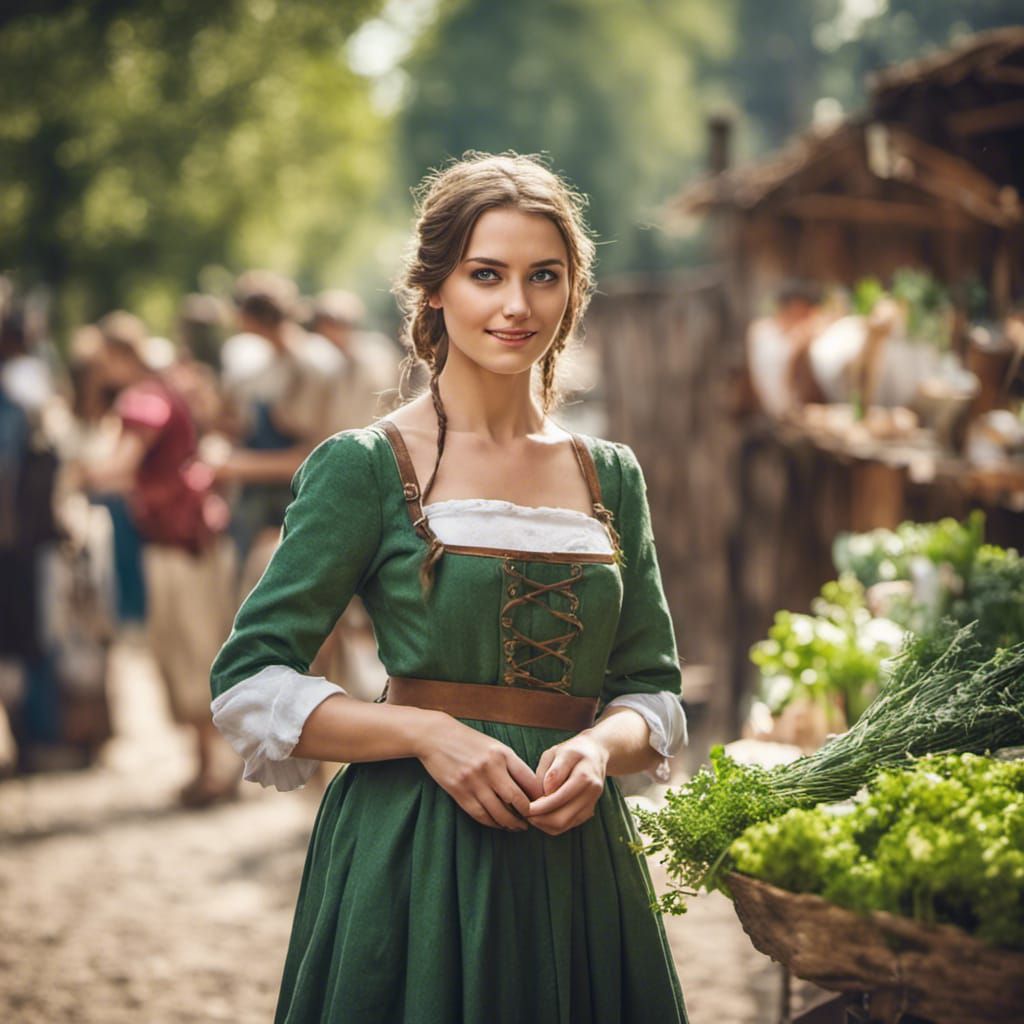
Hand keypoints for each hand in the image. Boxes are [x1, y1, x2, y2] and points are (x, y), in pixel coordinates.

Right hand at [417, 715, 543, 830]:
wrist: (436, 736)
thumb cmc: (468, 741)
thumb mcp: (493, 745)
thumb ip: (510, 764)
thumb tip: (529, 788)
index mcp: (503, 754)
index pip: (529, 780)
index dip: (539, 797)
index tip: (544, 804)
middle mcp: (490, 768)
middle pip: (518, 800)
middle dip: (528, 814)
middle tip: (533, 820)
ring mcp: (474, 782)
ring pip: (499, 812)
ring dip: (511, 823)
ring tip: (518, 826)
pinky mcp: (459, 793)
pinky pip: (480, 815)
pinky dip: (492, 823)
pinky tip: (499, 824)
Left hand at [526, 733, 608, 835]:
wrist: (595, 753)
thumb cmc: (570, 751)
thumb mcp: (557, 752)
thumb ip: (551, 771)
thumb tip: (545, 793)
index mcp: (583, 775)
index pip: (558, 797)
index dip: (538, 805)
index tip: (523, 805)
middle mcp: (591, 791)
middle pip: (561, 817)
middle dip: (539, 819)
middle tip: (523, 814)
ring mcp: (592, 803)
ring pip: (564, 824)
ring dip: (544, 824)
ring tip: (530, 815)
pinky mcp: (589, 811)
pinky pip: (568, 825)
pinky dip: (552, 825)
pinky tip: (541, 816)